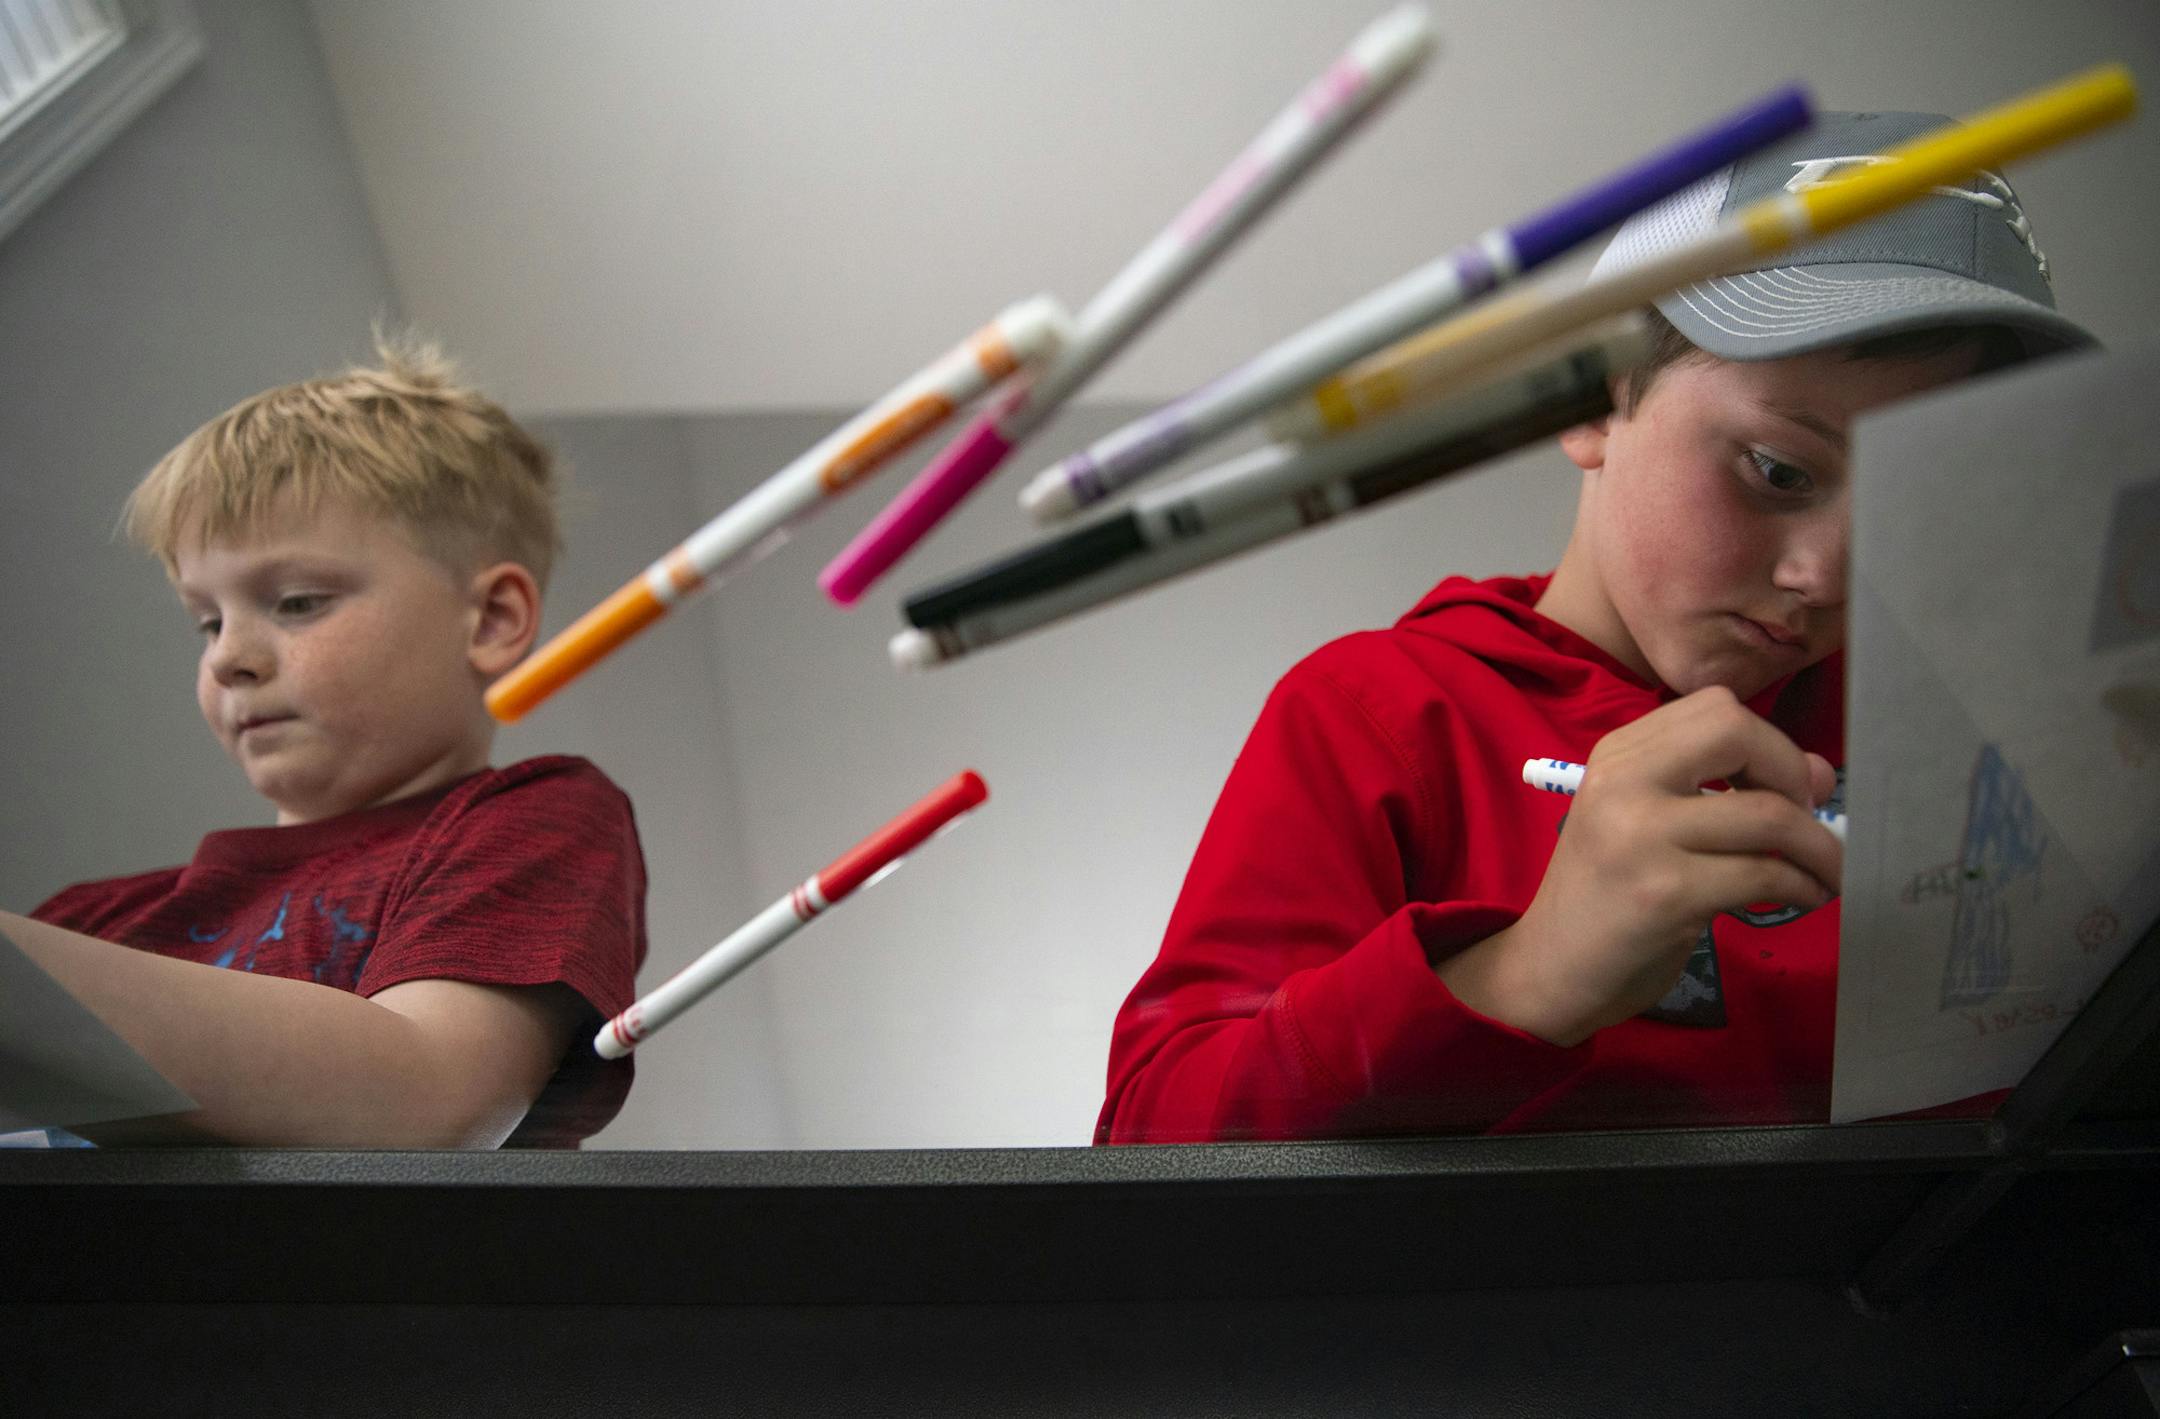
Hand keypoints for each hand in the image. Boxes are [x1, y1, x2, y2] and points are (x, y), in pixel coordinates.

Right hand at [1439, 686, 1841, 1044]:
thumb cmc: (1608, 897)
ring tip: (1827, 872)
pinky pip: (1765, 874)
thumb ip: (1724, 789)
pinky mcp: (1666, 893)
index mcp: (1617, 756)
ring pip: (1768, 814)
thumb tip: (1819, 773)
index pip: (1716, 707)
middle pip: (1739, 733)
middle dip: (1793, 775)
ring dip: (1819, 848)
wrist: (1551, 970)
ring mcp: (1641, 836)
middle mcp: (1623, 782)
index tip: (1783, 788)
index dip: (1767, 743)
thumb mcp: (1652, 825)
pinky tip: (1804, 898)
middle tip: (1804, 821)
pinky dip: (1803, 886)